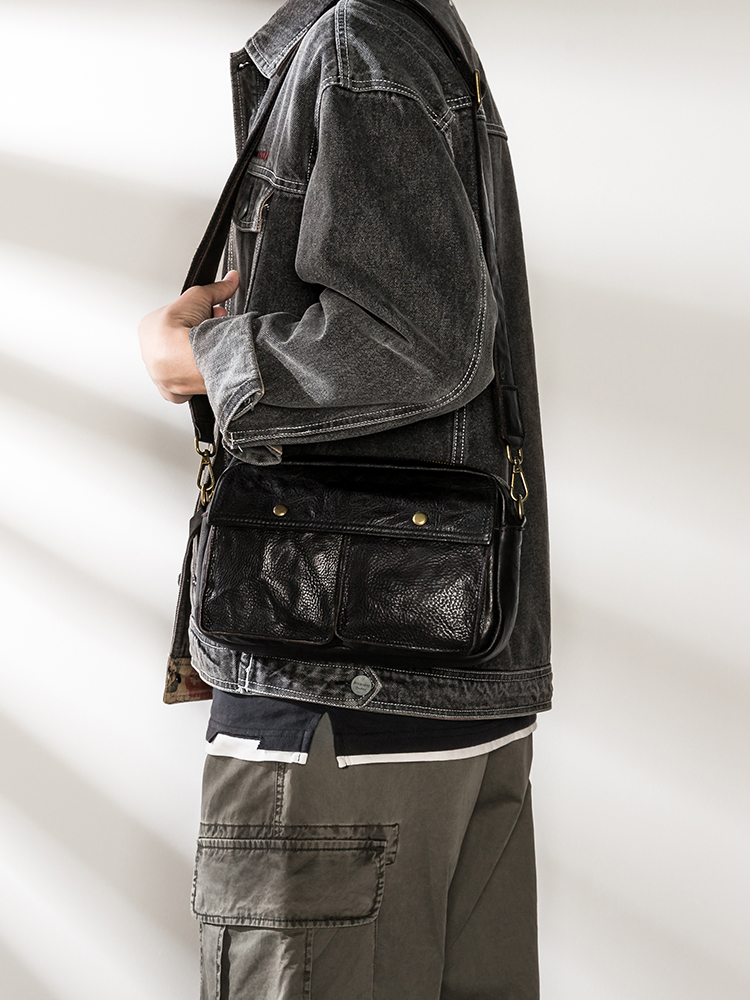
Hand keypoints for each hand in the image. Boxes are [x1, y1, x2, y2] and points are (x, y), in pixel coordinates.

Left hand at [138, 271, 239, 402]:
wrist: (185, 358)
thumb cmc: (184, 330)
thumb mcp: (201, 297)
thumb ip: (216, 289)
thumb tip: (232, 278)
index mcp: (149, 328)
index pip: (176, 323)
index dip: (199, 318)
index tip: (213, 317)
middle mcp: (149, 353)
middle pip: (180, 344)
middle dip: (200, 337)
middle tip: (214, 334)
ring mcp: (158, 374)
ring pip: (181, 366)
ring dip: (197, 359)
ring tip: (212, 354)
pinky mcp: (170, 392)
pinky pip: (182, 389)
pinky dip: (194, 383)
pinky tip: (205, 374)